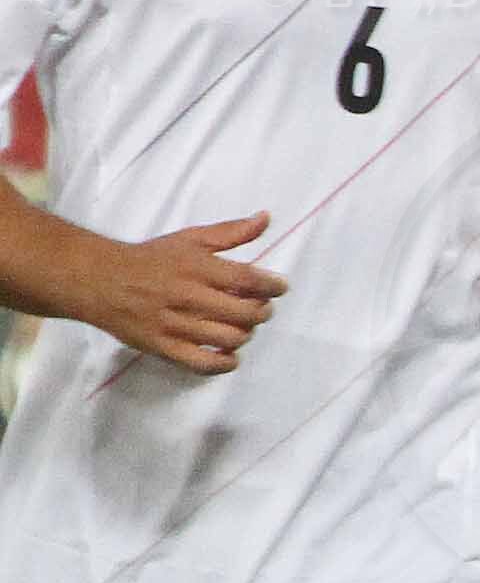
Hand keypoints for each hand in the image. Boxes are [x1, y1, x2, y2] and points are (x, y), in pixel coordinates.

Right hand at [85, 214, 283, 371]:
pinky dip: (224, 363)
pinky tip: (229, 354)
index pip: (249, 280)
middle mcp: (187, 296)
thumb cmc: (150, 259)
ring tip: (242, 326)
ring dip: (246, 334)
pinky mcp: (162, 347)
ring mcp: (174, 324)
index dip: (273, 286)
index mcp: (196, 267)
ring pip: (229, 338)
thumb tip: (266, 218)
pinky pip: (203, 364)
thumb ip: (231, 232)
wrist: (98, 279)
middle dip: (262, 312)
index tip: (279, 287)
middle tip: (260, 308)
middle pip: (245, 313)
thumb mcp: (189, 239)